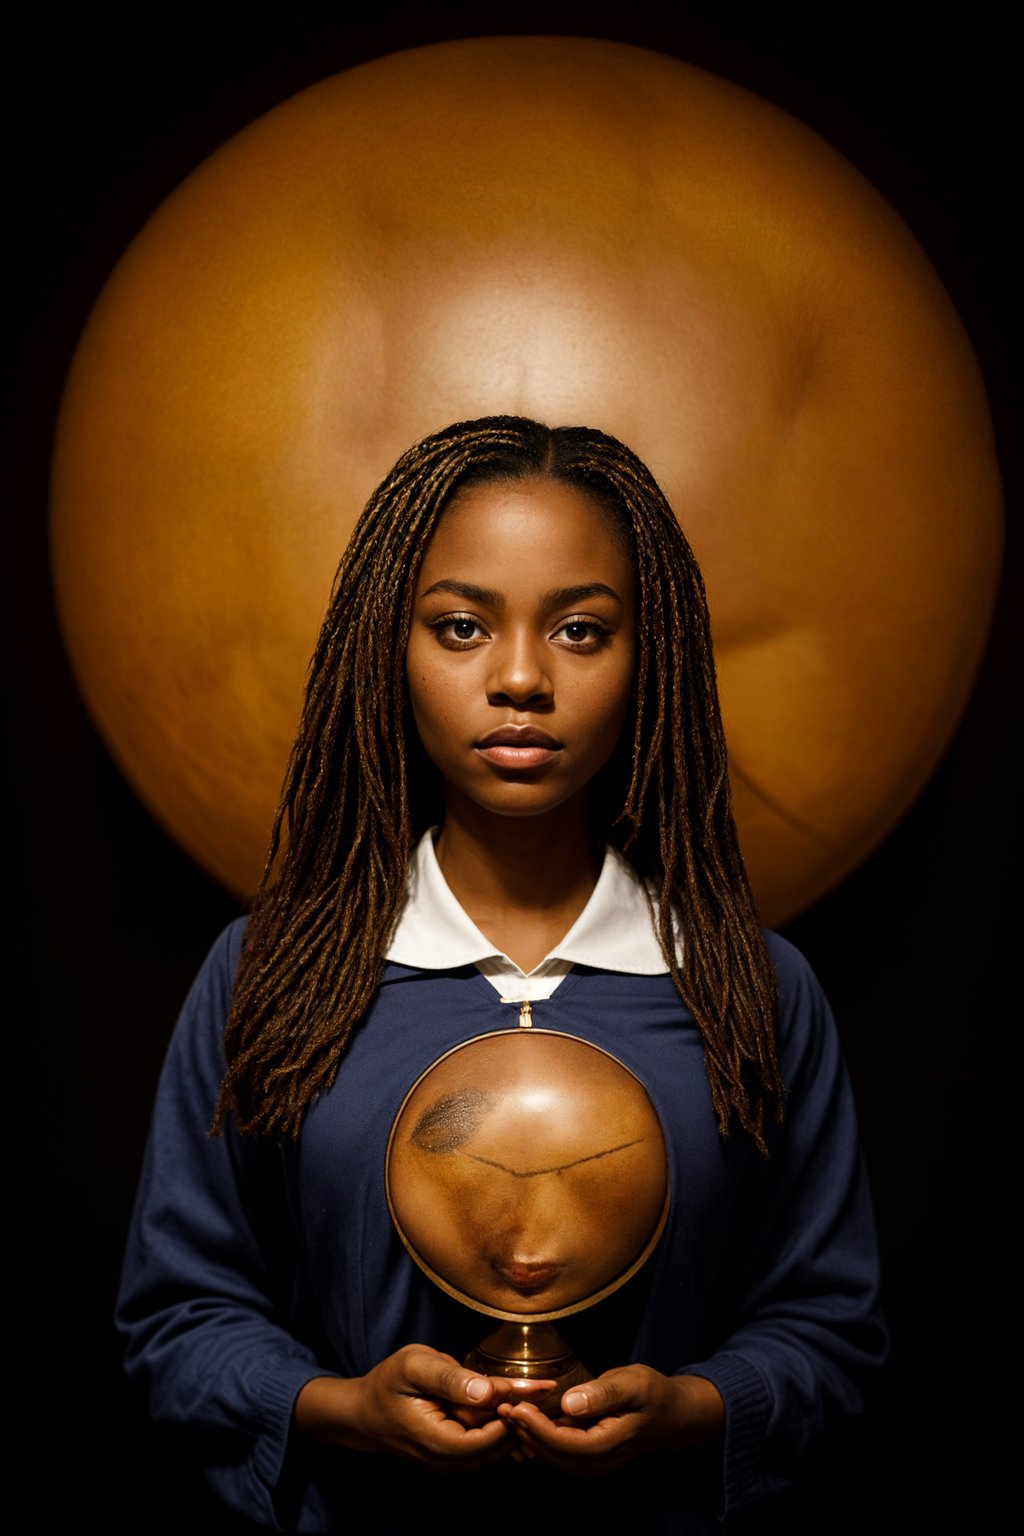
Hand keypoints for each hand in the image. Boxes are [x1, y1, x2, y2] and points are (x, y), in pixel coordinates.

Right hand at [294, 1346, 553, 1469]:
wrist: (363, 1414)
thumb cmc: (387, 1384)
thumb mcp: (414, 1367)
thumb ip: (450, 1379)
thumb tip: (486, 1391)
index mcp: (439, 1443)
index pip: (490, 1438)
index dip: (517, 1413)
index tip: (541, 1388)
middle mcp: (449, 1461)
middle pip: (499, 1444)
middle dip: (528, 1418)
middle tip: (559, 1390)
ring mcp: (452, 1460)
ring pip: (496, 1444)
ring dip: (521, 1421)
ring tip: (551, 1394)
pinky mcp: (455, 1451)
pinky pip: (486, 1441)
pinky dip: (506, 1423)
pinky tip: (529, 1404)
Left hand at [497, 1366, 723, 1475]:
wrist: (673, 1414)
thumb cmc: (654, 1394)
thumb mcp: (634, 1384)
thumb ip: (603, 1394)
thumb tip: (570, 1403)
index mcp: (608, 1446)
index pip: (565, 1444)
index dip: (537, 1428)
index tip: (516, 1408)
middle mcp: (598, 1461)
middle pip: (554, 1454)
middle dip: (525, 1433)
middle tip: (500, 1408)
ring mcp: (594, 1461)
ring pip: (554, 1455)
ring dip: (529, 1436)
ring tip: (506, 1411)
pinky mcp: (590, 1453)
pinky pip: (561, 1450)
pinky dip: (541, 1436)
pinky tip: (526, 1418)